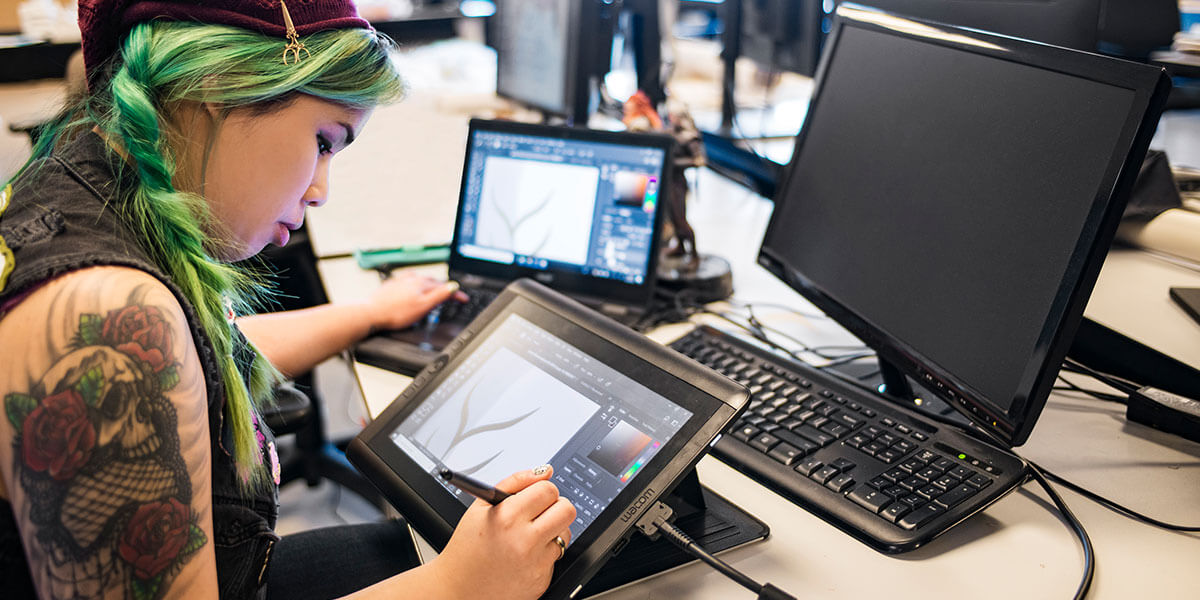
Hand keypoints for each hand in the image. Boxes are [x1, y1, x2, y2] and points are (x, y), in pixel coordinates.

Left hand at [365, 271, 467, 331]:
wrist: (371, 312)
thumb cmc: (395, 313)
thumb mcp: (423, 307)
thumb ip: (439, 296)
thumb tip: (452, 287)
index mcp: (422, 283)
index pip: (444, 287)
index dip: (456, 294)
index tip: (463, 299)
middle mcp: (412, 279)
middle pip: (433, 282)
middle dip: (443, 288)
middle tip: (451, 296)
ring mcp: (401, 281)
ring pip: (420, 280)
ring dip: (430, 285)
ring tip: (434, 290)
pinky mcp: (392, 285)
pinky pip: (408, 281)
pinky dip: (416, 284)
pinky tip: (413, 286)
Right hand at [429, 466, 576, 599]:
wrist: (459, 589)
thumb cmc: (468, 547)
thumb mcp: (481, 506)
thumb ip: (515, 481)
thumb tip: (545, 471)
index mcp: (507, 517)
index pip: (549, 490)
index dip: (543, 490)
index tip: (536, 497)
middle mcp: (524, 540)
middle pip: (567, 510)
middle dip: (557, 506)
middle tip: (541, 512)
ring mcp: (535, 563)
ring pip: (566, 533)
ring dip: (553, 531)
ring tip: (529, 536)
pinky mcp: (542, 580)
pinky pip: (556, 557)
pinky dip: (544, 554)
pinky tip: (524, 556)